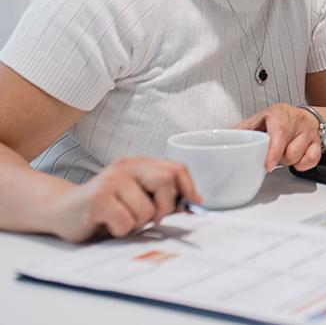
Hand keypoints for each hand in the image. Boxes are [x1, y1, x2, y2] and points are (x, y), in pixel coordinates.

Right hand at [44, 157, 199, 242]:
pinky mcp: (97, 200)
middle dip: (165, 206)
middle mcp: (126, 167)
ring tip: (123, 220)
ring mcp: (111, 182)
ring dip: (139, 224)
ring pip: (146, 209)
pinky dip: (122, 231)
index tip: (190, 206)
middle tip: (153, 218)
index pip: (176, 169)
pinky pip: (126, 222)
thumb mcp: (136, 196)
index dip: (188, 188)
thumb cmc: (105, 207)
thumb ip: (162, 196)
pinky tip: (109, 224)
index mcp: (140, 164)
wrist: (61, 210)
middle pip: (165, 181)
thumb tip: (195, 202)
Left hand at [235, 104, 321, 171]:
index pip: (280, 132)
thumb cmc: (278, 120)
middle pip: (288, 150)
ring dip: (288, 161)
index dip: (273, 151)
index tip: (267, 165)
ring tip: (282, 153)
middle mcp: (297, 120)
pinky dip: (302, 164)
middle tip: (270, 155)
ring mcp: (309, 132)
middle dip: (277, 159)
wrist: (303, 116)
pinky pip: (312, 160)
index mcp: (280, 113)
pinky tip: (296, 158)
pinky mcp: (318, 143)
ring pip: (298, 157)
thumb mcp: (259, 120)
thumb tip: (224, 138)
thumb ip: (243, 129)